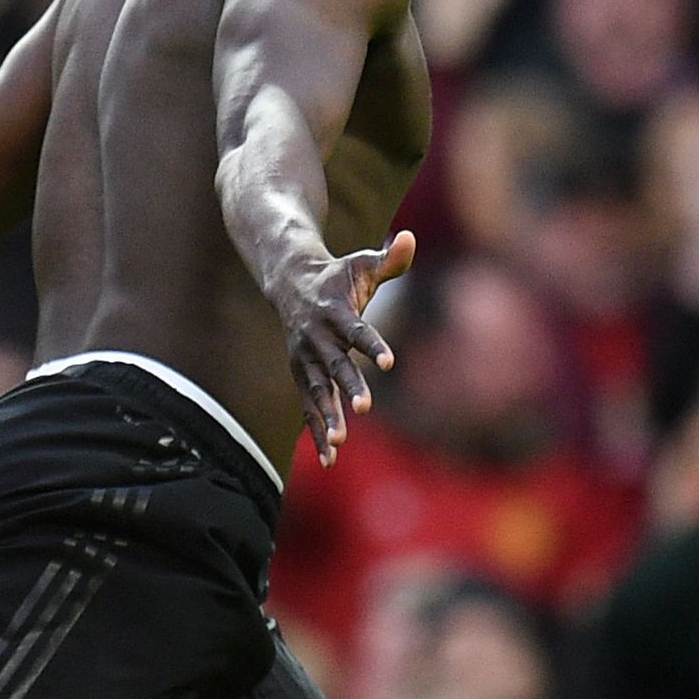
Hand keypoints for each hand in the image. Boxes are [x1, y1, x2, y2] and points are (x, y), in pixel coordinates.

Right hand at [275, 231, 407, 462]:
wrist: (288, 282)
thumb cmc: (337, 275)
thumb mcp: (361, 263)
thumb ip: (389, 258)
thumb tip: (410, 238)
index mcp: (335, 312)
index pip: (357, 330)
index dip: (372, 344)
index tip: (389, 361)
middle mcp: (317, 339)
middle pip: (334, 366)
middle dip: (347, 388)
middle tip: (364, 408)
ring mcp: (305, 359)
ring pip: (317, 393)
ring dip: (327, 417)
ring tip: (339, 443)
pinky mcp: (301, 375)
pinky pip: (308, 407)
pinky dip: (317, 431)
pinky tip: (328, 459)